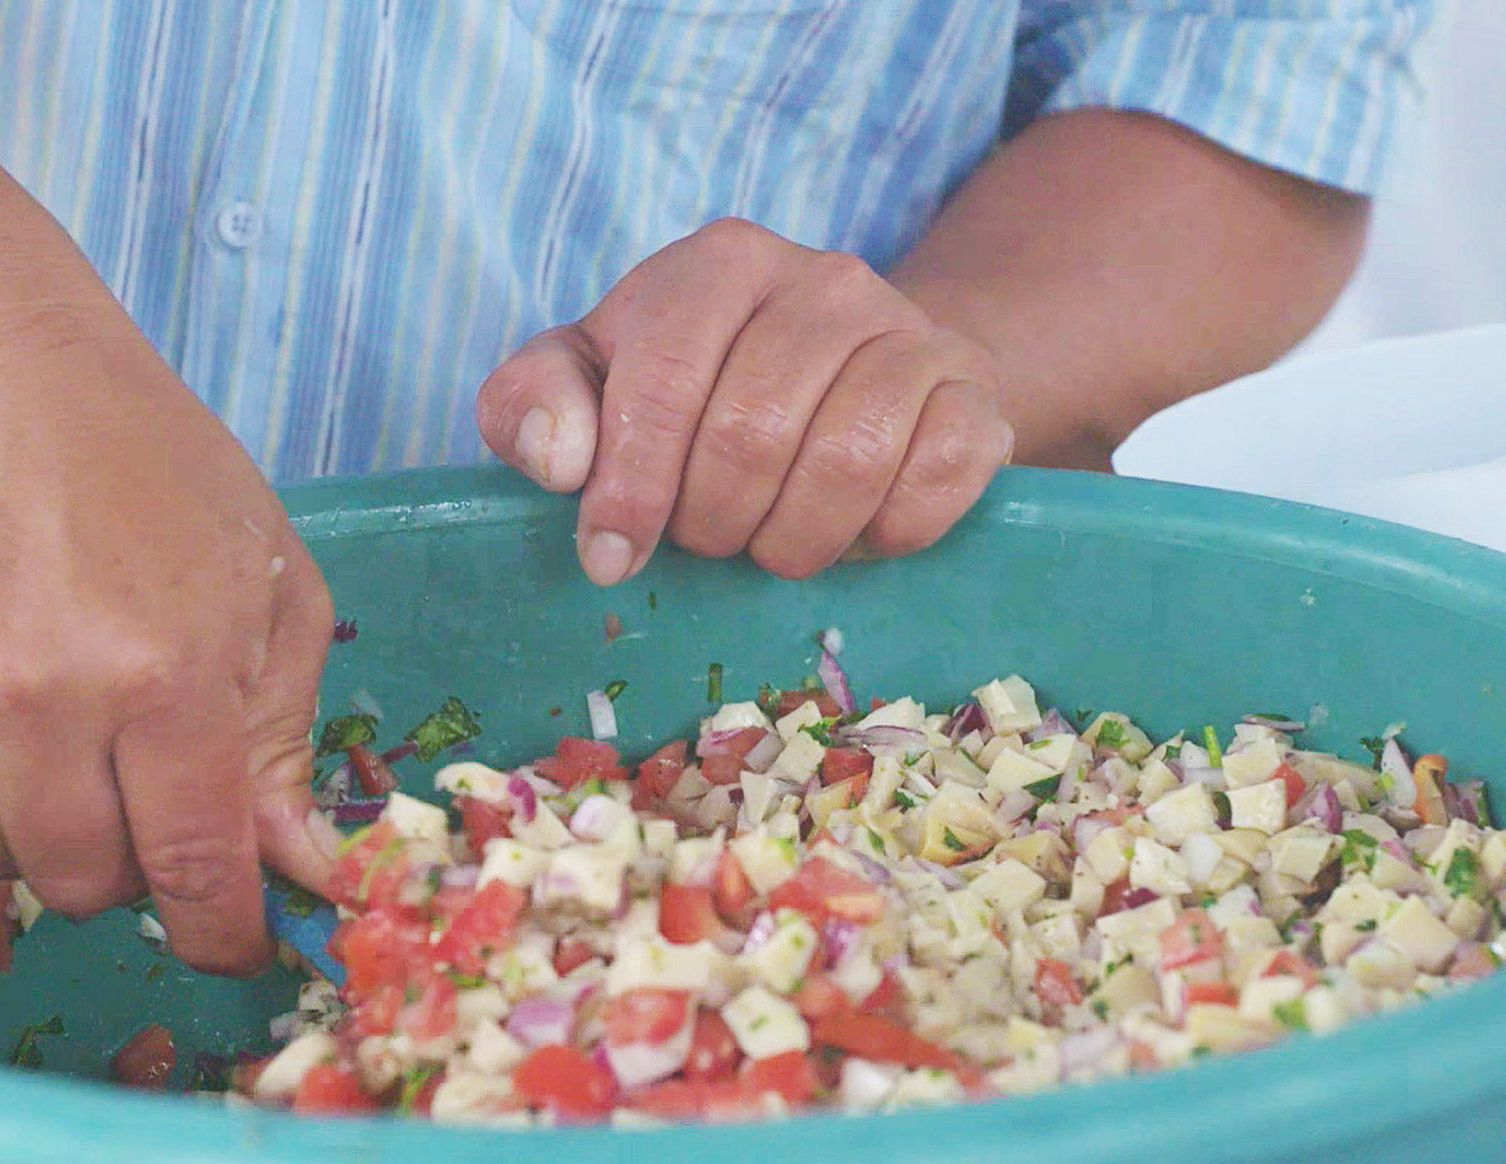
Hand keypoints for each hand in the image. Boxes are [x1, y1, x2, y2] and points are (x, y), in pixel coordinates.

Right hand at [0, 298, 340, 974]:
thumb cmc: (154, 479)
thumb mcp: (270, 590)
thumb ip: (281, 741)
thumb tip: (300, 874)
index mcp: (170, 679)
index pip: (193, 869)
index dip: (218, 931)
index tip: (226, 943)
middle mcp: (48, 698)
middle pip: (85, 883)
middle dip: (123, 861)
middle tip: (130, 786)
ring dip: (32, 824)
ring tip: (52, 724)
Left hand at [478, 218, 1012, 584]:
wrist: (854, 376)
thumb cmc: (700, 392)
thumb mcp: (594, 382)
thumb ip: (533, 404)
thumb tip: (558, 458)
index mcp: (720, 264)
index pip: (665, 377)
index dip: (632, 485)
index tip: (611, 556)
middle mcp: (824, 279)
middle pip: (751, 433)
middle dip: (712, 522)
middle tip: (707, 541)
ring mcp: (909, 331)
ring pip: (845, 465)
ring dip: (792, 541)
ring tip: (770, 546)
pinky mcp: (972, 393)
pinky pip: (930, 483)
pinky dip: (880, 536)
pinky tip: (852, 532)